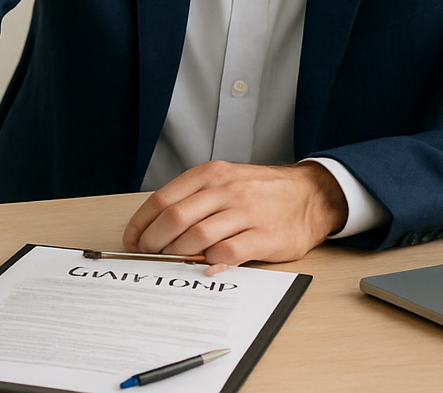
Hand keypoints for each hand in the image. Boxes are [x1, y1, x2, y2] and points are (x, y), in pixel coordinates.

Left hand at [122, 161, 347, 266]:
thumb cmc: (260, 191)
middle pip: (175, 218)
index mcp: (211, 174)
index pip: (163, 198)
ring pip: (197, 236)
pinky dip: (210, 263)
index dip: (142, 223)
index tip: (132, 240)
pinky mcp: (264, 236)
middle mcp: (226, 190)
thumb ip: (195, 198)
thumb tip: (155, 227)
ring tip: (173, 262)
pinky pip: (228, 253)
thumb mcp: (226, 180)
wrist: (309, 194)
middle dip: (154, 241)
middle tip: (149, 255)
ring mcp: (246, 212)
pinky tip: (205, 267)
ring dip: (178, 254)